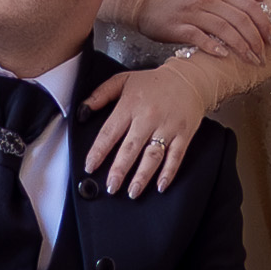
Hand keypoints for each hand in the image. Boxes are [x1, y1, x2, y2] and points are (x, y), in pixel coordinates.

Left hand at [83, 53, 218, 195]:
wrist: (188, 77)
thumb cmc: (154, 82)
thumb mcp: (124, 80)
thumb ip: (101, 94)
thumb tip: (82, 111)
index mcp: (130, 105)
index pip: (110, 132)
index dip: (98, 151)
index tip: (90, 166)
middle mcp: (148, 117)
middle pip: (131, 148)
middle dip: (120, 170)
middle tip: (111, 187)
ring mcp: (167, 127)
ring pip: (153, 155)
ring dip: (142, 176)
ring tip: (132, 192)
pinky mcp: (183, 134)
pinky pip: (176, 156)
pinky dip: (168, 173)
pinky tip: (160, 186)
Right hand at [114, 0, 270, 75]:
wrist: (147, 2)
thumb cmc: (181, 1)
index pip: (248, 6)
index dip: (263, 23)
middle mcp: (207, 0)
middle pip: (239, 18)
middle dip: (255, 39)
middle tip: (263, 56)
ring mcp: (193, 13)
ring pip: (223, 28)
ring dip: (240, 46)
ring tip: (250, 60)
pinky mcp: (178, 27)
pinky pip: (198, 36)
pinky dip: (213, 46)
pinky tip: (223, 56)